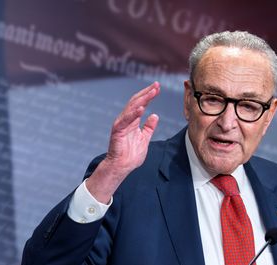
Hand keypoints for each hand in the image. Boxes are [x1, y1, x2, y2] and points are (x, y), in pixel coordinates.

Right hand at [86, 82, 159, 202]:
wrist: (122, 167)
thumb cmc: (131, 156)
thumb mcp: (145, 139)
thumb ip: (149, 127)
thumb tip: (154, 115)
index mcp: (132, 121)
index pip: (141, 104)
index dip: (149, 96)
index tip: (158, 88)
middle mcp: (126, 120)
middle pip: (136, 102)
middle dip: (147, 93)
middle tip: (157, 85)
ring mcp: (121, 124)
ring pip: (132, 107)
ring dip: (143, 99)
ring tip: (152, 92)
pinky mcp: (118, 130)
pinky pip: (126, 119)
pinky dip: (133, 113)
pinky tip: (142, 107)